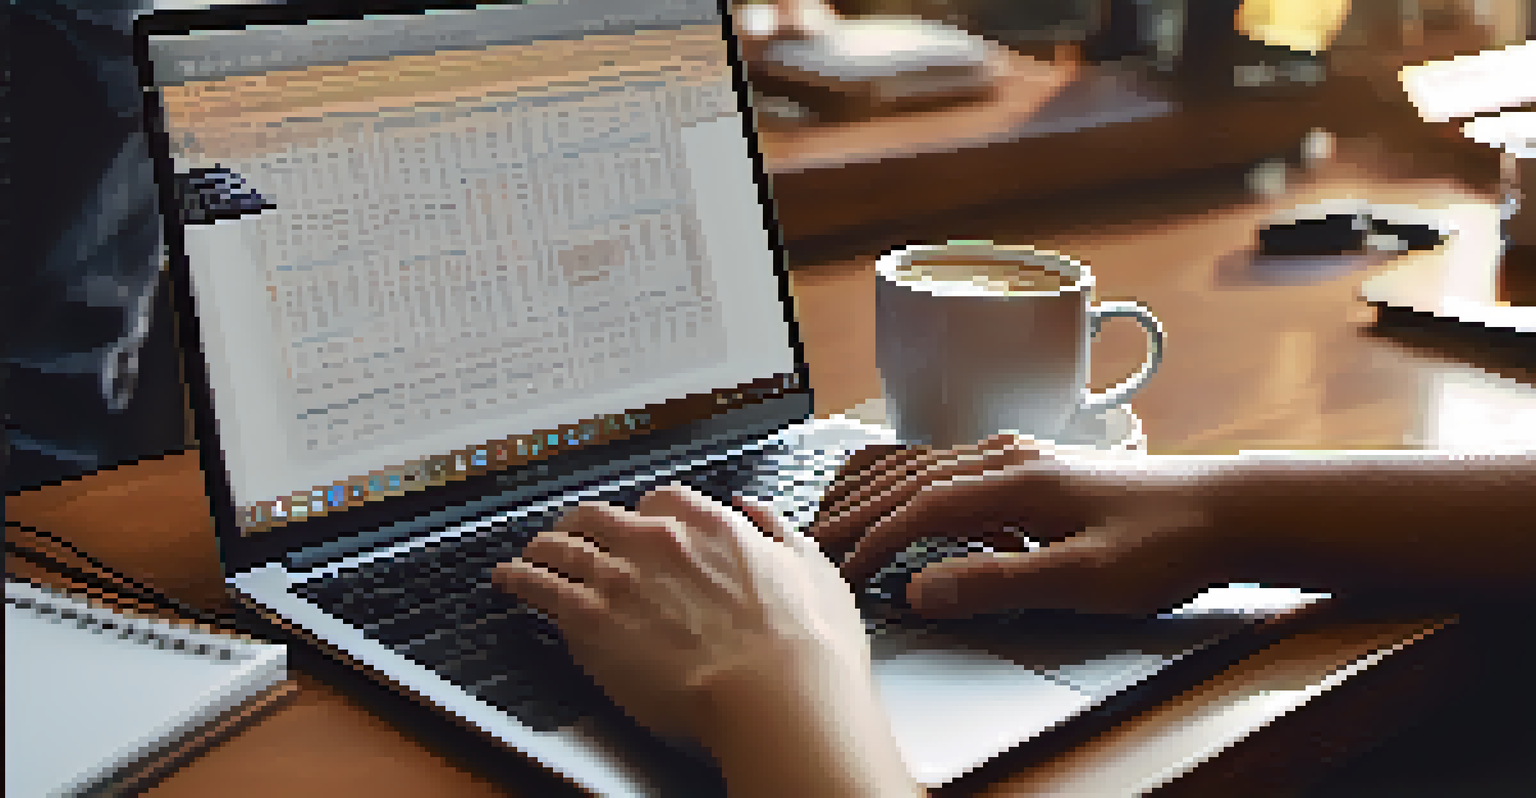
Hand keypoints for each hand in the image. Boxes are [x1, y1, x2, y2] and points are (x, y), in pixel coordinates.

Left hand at [491, 484, 869, 743]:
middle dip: (581, 523)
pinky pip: (539, 587)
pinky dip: (518, 578)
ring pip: (563, 545)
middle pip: (600, 516)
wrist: (775, 694)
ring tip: (528, 553)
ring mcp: (618, 577)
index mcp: (710, 525)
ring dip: (542, 546)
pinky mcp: (589, 620)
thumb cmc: (803, 645)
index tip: (640, 527)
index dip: (646, 515)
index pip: (660, 501)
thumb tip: (754, 510)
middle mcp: (657, 540)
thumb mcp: (812, 568)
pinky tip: (507, 579)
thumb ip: (777, 532)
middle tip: (572, 534)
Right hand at [809, 434, 1226, 617]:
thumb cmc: (1165, 544)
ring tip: (836, 514)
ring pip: (923, 463)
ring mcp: (1019, 456)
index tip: (844, 573)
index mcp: (1016, 480)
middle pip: (908, 476)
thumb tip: (923, 589)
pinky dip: (906, 479)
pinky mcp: (1031, 465)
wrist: (1226, 510)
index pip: (919, 507)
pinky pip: (947, 464)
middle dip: (855, 511)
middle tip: (811, 542)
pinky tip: (902, 493)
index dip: (874, 541)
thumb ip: (1000, 583)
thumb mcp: (1086, 579)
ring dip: (874, 490)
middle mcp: (1009, 457)